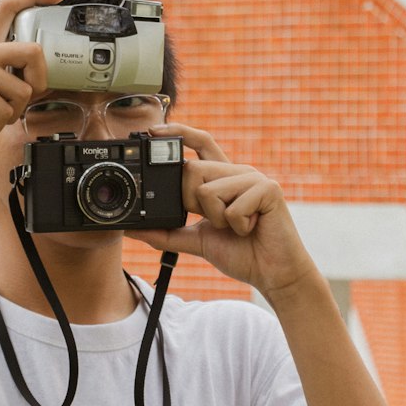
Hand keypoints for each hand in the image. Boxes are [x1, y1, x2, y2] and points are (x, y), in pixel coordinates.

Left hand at [130, 123, 317, 297]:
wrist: (273, 274)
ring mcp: (254, 178)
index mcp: (222, 178)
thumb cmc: (242, 254)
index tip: (153, 131)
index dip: (179, 132)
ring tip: (237, 228)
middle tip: (215, 222)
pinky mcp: (269, 190)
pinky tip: (252, 229)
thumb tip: (132, 230)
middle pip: (194, 169)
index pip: (200, 142)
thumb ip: (167, 233)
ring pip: (209, 190)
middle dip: (192, 203)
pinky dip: (237, 226)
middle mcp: (238, 171)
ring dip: (217, 220)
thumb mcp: (196, 241)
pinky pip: (233, 206)